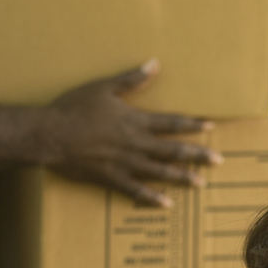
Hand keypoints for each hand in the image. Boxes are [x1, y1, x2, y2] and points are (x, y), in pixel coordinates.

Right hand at [41, 60, 218, 205]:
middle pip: (173, 150)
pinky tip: (167, 204)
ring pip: (160, 172)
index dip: (192, 124)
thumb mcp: (103, 88)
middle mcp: (135, 144)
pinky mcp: (111, 178)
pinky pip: (135, 190)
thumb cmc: (73, 108)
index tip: (211, 126)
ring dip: (182, 177)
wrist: (48, 134)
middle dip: (197, 155)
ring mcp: (124, 163)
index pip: (171, 123)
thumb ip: (131, 79)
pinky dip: (152, 197)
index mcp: (135, 121)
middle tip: (219, 160)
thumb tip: (154, 63)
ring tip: (200, 183)